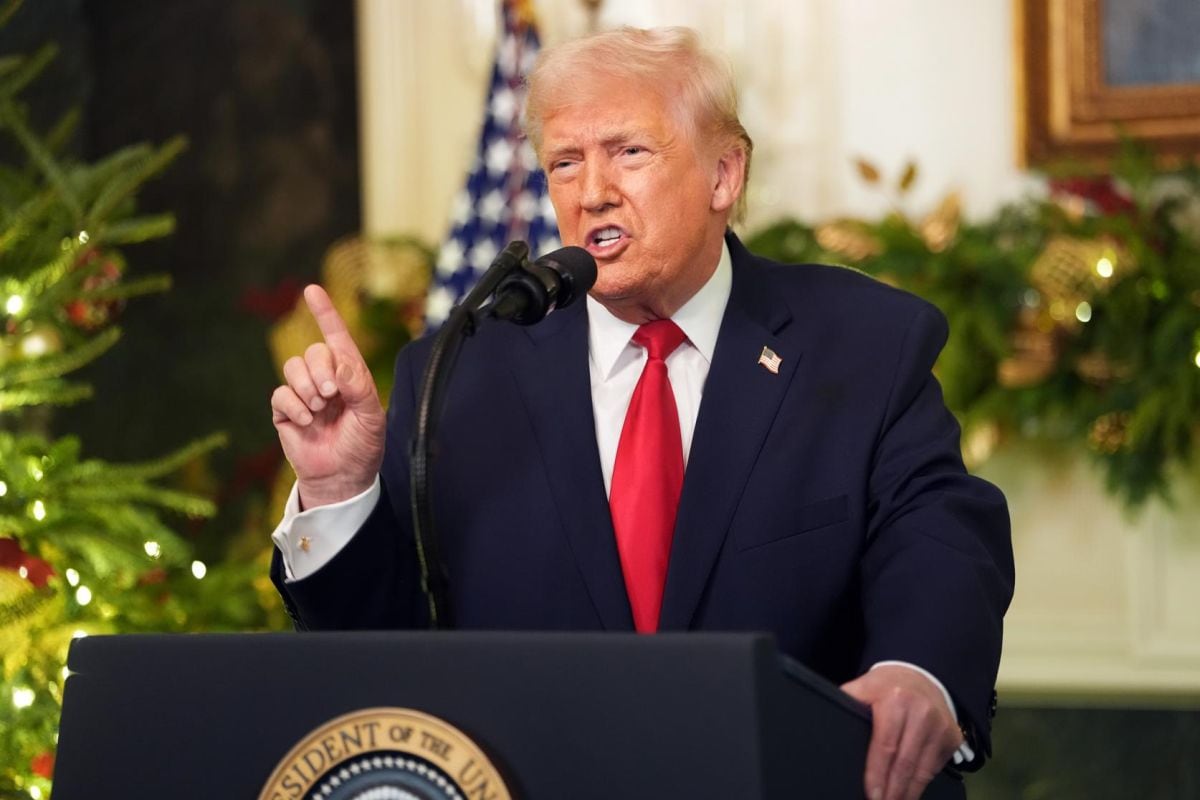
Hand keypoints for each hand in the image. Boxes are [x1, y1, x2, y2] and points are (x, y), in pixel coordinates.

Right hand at [271, 285, 385, 508]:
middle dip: (320, 370)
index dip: (325, 313)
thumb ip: (359, 387)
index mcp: (350, 375)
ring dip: (307, 387)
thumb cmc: (363, 446)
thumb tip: (339, 366)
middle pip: (313, 352)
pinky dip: (294, 405)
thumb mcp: (372, 416)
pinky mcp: (286, 411)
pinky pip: (281, 394)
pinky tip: (306, 421)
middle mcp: (325, 379)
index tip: (312, 290)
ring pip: (292, 368)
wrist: (343, 478)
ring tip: (320, 409)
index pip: (337, 337)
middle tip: (331, 395)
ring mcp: (304, 394)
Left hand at [841, 665, 962, 799]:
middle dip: (892, 791)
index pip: (885, 746)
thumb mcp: (864, 686)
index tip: (872, 794)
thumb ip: (848, 702)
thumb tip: (825, 722)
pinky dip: (922, 783)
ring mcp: (941, 726)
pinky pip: (935, 768)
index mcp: (895, 700)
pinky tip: (910, 792)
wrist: (921, 676)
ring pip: (923, 771)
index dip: (877, 774)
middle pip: (905, 763)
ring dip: (908, 793)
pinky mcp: (952, 737)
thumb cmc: (887, 686)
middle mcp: (922, 713)